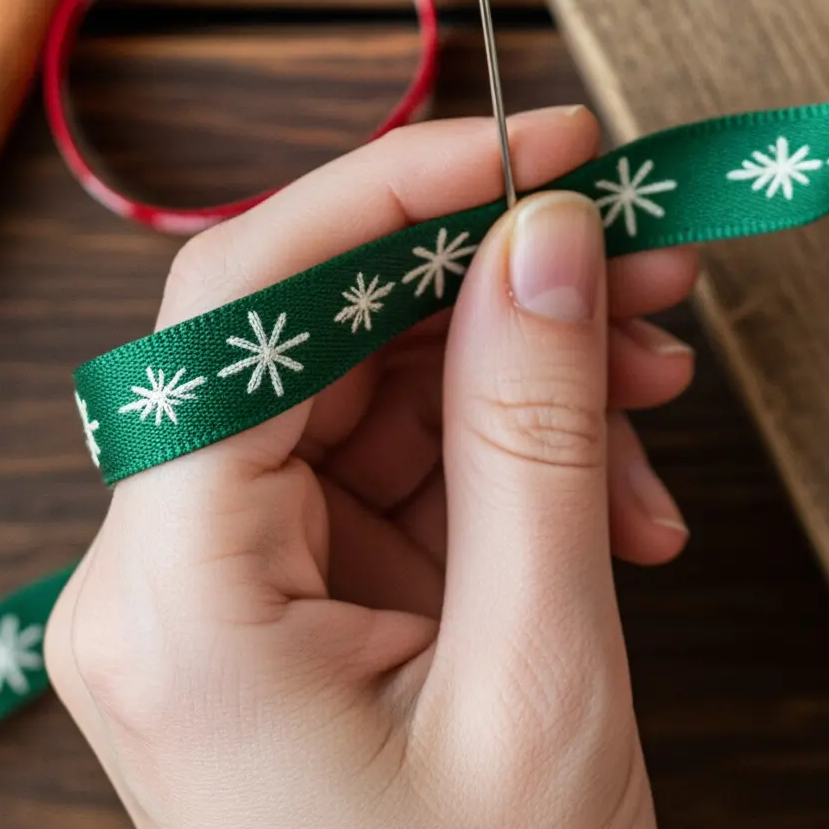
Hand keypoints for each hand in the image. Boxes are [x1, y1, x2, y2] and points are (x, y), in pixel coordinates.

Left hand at [48, 106, 696, 828]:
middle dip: (492, 280)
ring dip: (528, 368)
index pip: (243, 304)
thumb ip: (534, 434)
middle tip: (640, 256)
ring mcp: (228, 604)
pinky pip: (401, 469)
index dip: (390, 189)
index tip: (536, 150)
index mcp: (180, 607)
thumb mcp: (537, 679)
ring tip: (657, 386)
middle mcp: (170, 587)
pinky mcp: (291, 619)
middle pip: (318, 332)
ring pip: (373, 387)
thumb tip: (544, 234)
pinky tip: (620, 488)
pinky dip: (518, 454)